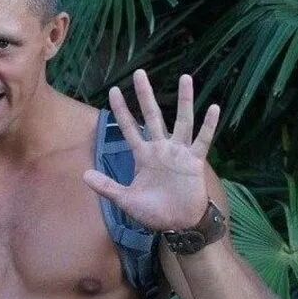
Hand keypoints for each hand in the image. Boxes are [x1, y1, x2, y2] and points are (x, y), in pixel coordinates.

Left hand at [83, 70, 219, 230]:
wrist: (178, 225)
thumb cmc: (153, 213)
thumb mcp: (126, 200)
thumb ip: (107, 187)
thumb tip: (83, 175)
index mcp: (143, 155)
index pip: (128, 128)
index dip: (121, 110)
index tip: (113, 90)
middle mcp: (161, 148)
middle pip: (152, 116)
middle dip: (145, 95)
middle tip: (139, 73)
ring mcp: (179, 153)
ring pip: (182, 121)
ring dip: (184, 101)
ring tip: (185, 78)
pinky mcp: (195, 161)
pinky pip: (203, 140)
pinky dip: (208, 125)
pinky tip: (213, 108)